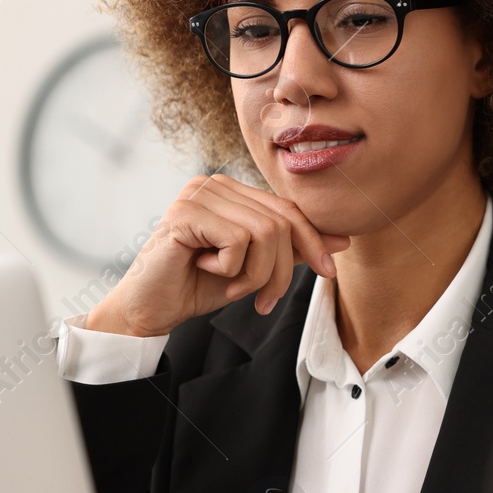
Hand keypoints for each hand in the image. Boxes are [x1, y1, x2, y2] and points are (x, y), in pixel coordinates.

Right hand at [85, 174, 351, 336]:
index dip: (314, 241)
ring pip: (265, 233)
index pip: (288, 209)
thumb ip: (290, 250)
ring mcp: (198, 194)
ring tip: (232, 288)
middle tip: (264, 300)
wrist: (151, 308)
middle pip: (281, 222)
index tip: (327, 272)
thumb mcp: (255, 267)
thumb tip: (341, 240)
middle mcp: (215, 184)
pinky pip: (238, 242)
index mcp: (232, 191)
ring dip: (256, 274)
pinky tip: (205, 269)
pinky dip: (231, 269)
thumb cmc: (197, 286)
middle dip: (281, 270)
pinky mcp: (186, 213)